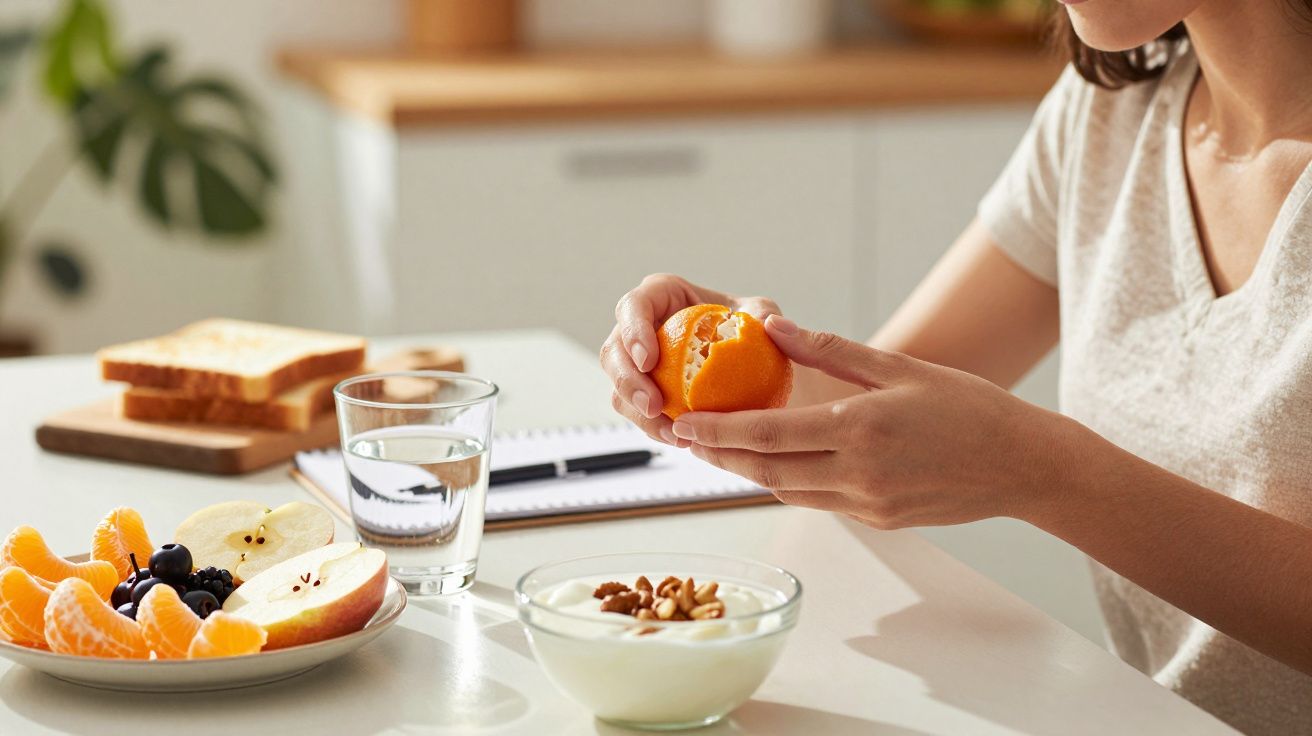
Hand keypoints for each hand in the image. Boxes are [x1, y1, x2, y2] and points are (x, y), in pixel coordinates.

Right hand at [600, 274, 781, 446]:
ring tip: (672, 432)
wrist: (747, 357)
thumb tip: (770, 323)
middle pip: (613, 351)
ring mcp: (637, 362)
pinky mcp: (644, 391)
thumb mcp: (760, 313)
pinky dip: (654, 427)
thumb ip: (764, 313)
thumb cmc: (746, 325)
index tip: (650, 360)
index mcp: (661, 296)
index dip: (633, 331)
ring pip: (618, 387)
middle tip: (654, 406)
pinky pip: (636, 412)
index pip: (634, 306)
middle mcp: (640, 327)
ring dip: (639, 413)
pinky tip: (680, 439)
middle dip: (627, 382)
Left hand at [673, 316, 1070, 528]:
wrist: (1023, 465)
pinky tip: (773, 462)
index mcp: (861, 430)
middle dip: (719, 457)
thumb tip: (775, 327)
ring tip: (716, 450)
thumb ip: (832, 351)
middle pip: (766, 473)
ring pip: (788, 492)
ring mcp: (868, 505)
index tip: (682, 423)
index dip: (718, 432)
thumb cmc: (968, 406)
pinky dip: (789, 482)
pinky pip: (819, 502)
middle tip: (683, 440)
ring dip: (748, 473)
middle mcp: (859, 475)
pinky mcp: (878, 521)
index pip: (768, 436)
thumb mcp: (900, 368)